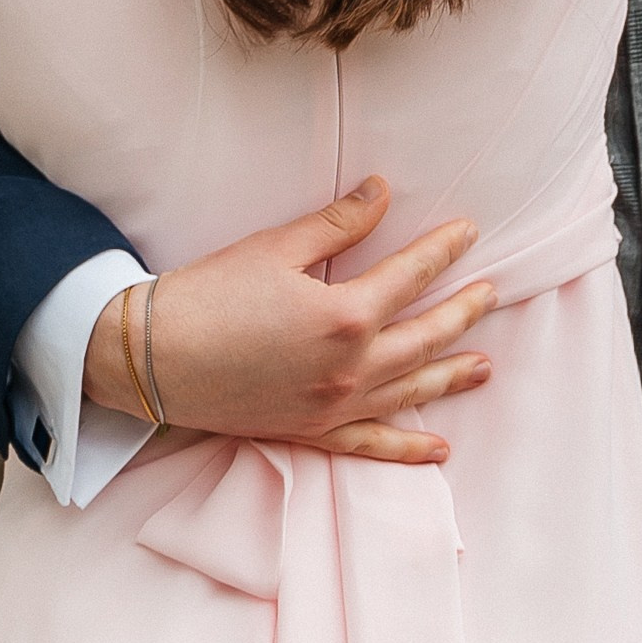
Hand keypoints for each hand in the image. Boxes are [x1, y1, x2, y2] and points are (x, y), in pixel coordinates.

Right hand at [84, 179, 496, 467]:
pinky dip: (407, 449)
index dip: (443, 250)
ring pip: (410, 391)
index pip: (411, 276)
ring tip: (484, 367)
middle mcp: (350, 369)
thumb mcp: (275, 247)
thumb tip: (381, 193)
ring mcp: (332, 406)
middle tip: (491, 294)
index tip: (468, 232)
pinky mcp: (309, 432)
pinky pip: (370, 445)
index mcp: (345, 317)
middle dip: (462, 312)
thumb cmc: (208, 296)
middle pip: (424, 337)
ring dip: (450, 376)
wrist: (149, 359)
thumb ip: (337, 224)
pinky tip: (437, 449)